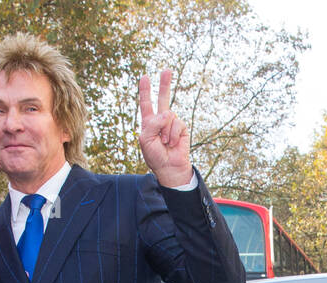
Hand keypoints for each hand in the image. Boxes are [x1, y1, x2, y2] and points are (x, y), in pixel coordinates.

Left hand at [138, 69, 192, 188]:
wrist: (169, 168)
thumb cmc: (155, 156)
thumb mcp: (145, 139)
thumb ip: (152, 124)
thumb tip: (167, 113)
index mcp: (149, 123)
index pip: (146, 104)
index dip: (145, 91)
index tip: (145, 77)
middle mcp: (161, 121)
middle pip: (163, 99)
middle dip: (164, 84)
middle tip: (167, 70)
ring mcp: (172, 124)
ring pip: (169, 115)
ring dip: (165, 131)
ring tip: (165, 143)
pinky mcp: (182, 129)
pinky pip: (177, 123)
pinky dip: (173, 134)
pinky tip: (172, 143)